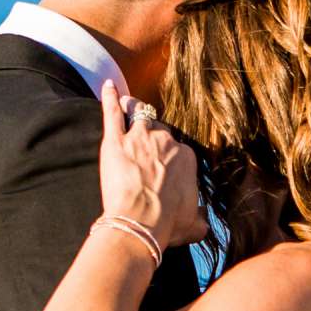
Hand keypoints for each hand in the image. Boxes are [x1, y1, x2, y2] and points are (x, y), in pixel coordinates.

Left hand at [99, 81, 206, 250]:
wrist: (142, 220)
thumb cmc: (167, 223)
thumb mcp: (192, 224)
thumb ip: (199, 220)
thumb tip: (203, 224)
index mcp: (186, 157)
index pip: (178, 149)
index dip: (169, 156)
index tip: (164, 164)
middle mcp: (165, 142)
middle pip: (159, 129)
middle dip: (153, 134)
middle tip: (145, 141)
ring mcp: (140, 138)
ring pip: (138, 114)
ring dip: (133, 107)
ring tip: (127, 102)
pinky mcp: (115, 140)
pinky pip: (111, 113)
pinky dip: (109, 98)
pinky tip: (107, 86)